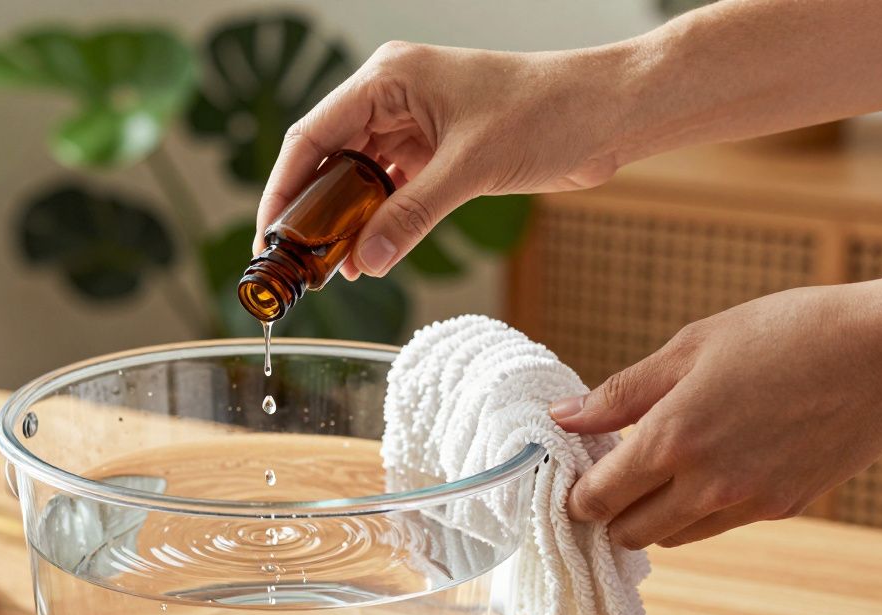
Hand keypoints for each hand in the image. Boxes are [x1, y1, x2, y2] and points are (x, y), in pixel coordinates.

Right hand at [254, 41, 628, 277]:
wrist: (611, 111)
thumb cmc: (550, 110)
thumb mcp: (471, 166)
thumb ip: (413, 215)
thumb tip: (366, 260)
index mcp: (389, 78)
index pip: (312, 135)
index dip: (284, 188)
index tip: (270, 237)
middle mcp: (392, 97)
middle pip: (328, 158)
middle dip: (311, 212)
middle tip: (294, 263)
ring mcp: (413, 124)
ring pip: (357, 178)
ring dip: (344, 223)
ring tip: (330, 270)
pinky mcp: (436, 150)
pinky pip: (390, 190)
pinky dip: (378, 222)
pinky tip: (368, 255)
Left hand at [550, 281, 881, 548]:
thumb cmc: (784, 333)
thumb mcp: (688, 349)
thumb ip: (619, 392)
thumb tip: (563, 416)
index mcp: (673, 440)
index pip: (598, 499)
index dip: (576, 495)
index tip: (571, 477)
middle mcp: (708, 485)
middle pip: (630, 534)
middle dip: (610, 513)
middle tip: (608, 476)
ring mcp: (751, 502)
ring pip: (674, 537)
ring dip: (653, 517)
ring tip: (655, 471)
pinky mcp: (785, 507)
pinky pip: (720, 526)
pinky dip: (699, 510)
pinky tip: (705, 469)